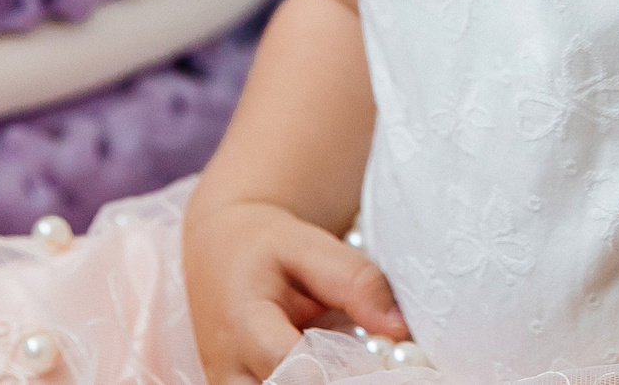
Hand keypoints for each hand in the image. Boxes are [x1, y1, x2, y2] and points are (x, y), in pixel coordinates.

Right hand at [185, 197, 408, 384]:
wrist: (219, 253)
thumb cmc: (267, 249)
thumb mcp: (310, 246)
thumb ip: (355, 282)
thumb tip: (399, 326)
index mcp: (244, 326)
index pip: (294, 369)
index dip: (342, 373)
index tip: (382, 363)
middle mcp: (229, 371)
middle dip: (336, 383)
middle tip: (374, 365)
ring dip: (323, 382)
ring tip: (352, 364)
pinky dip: (314, 382)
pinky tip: (336, 368)